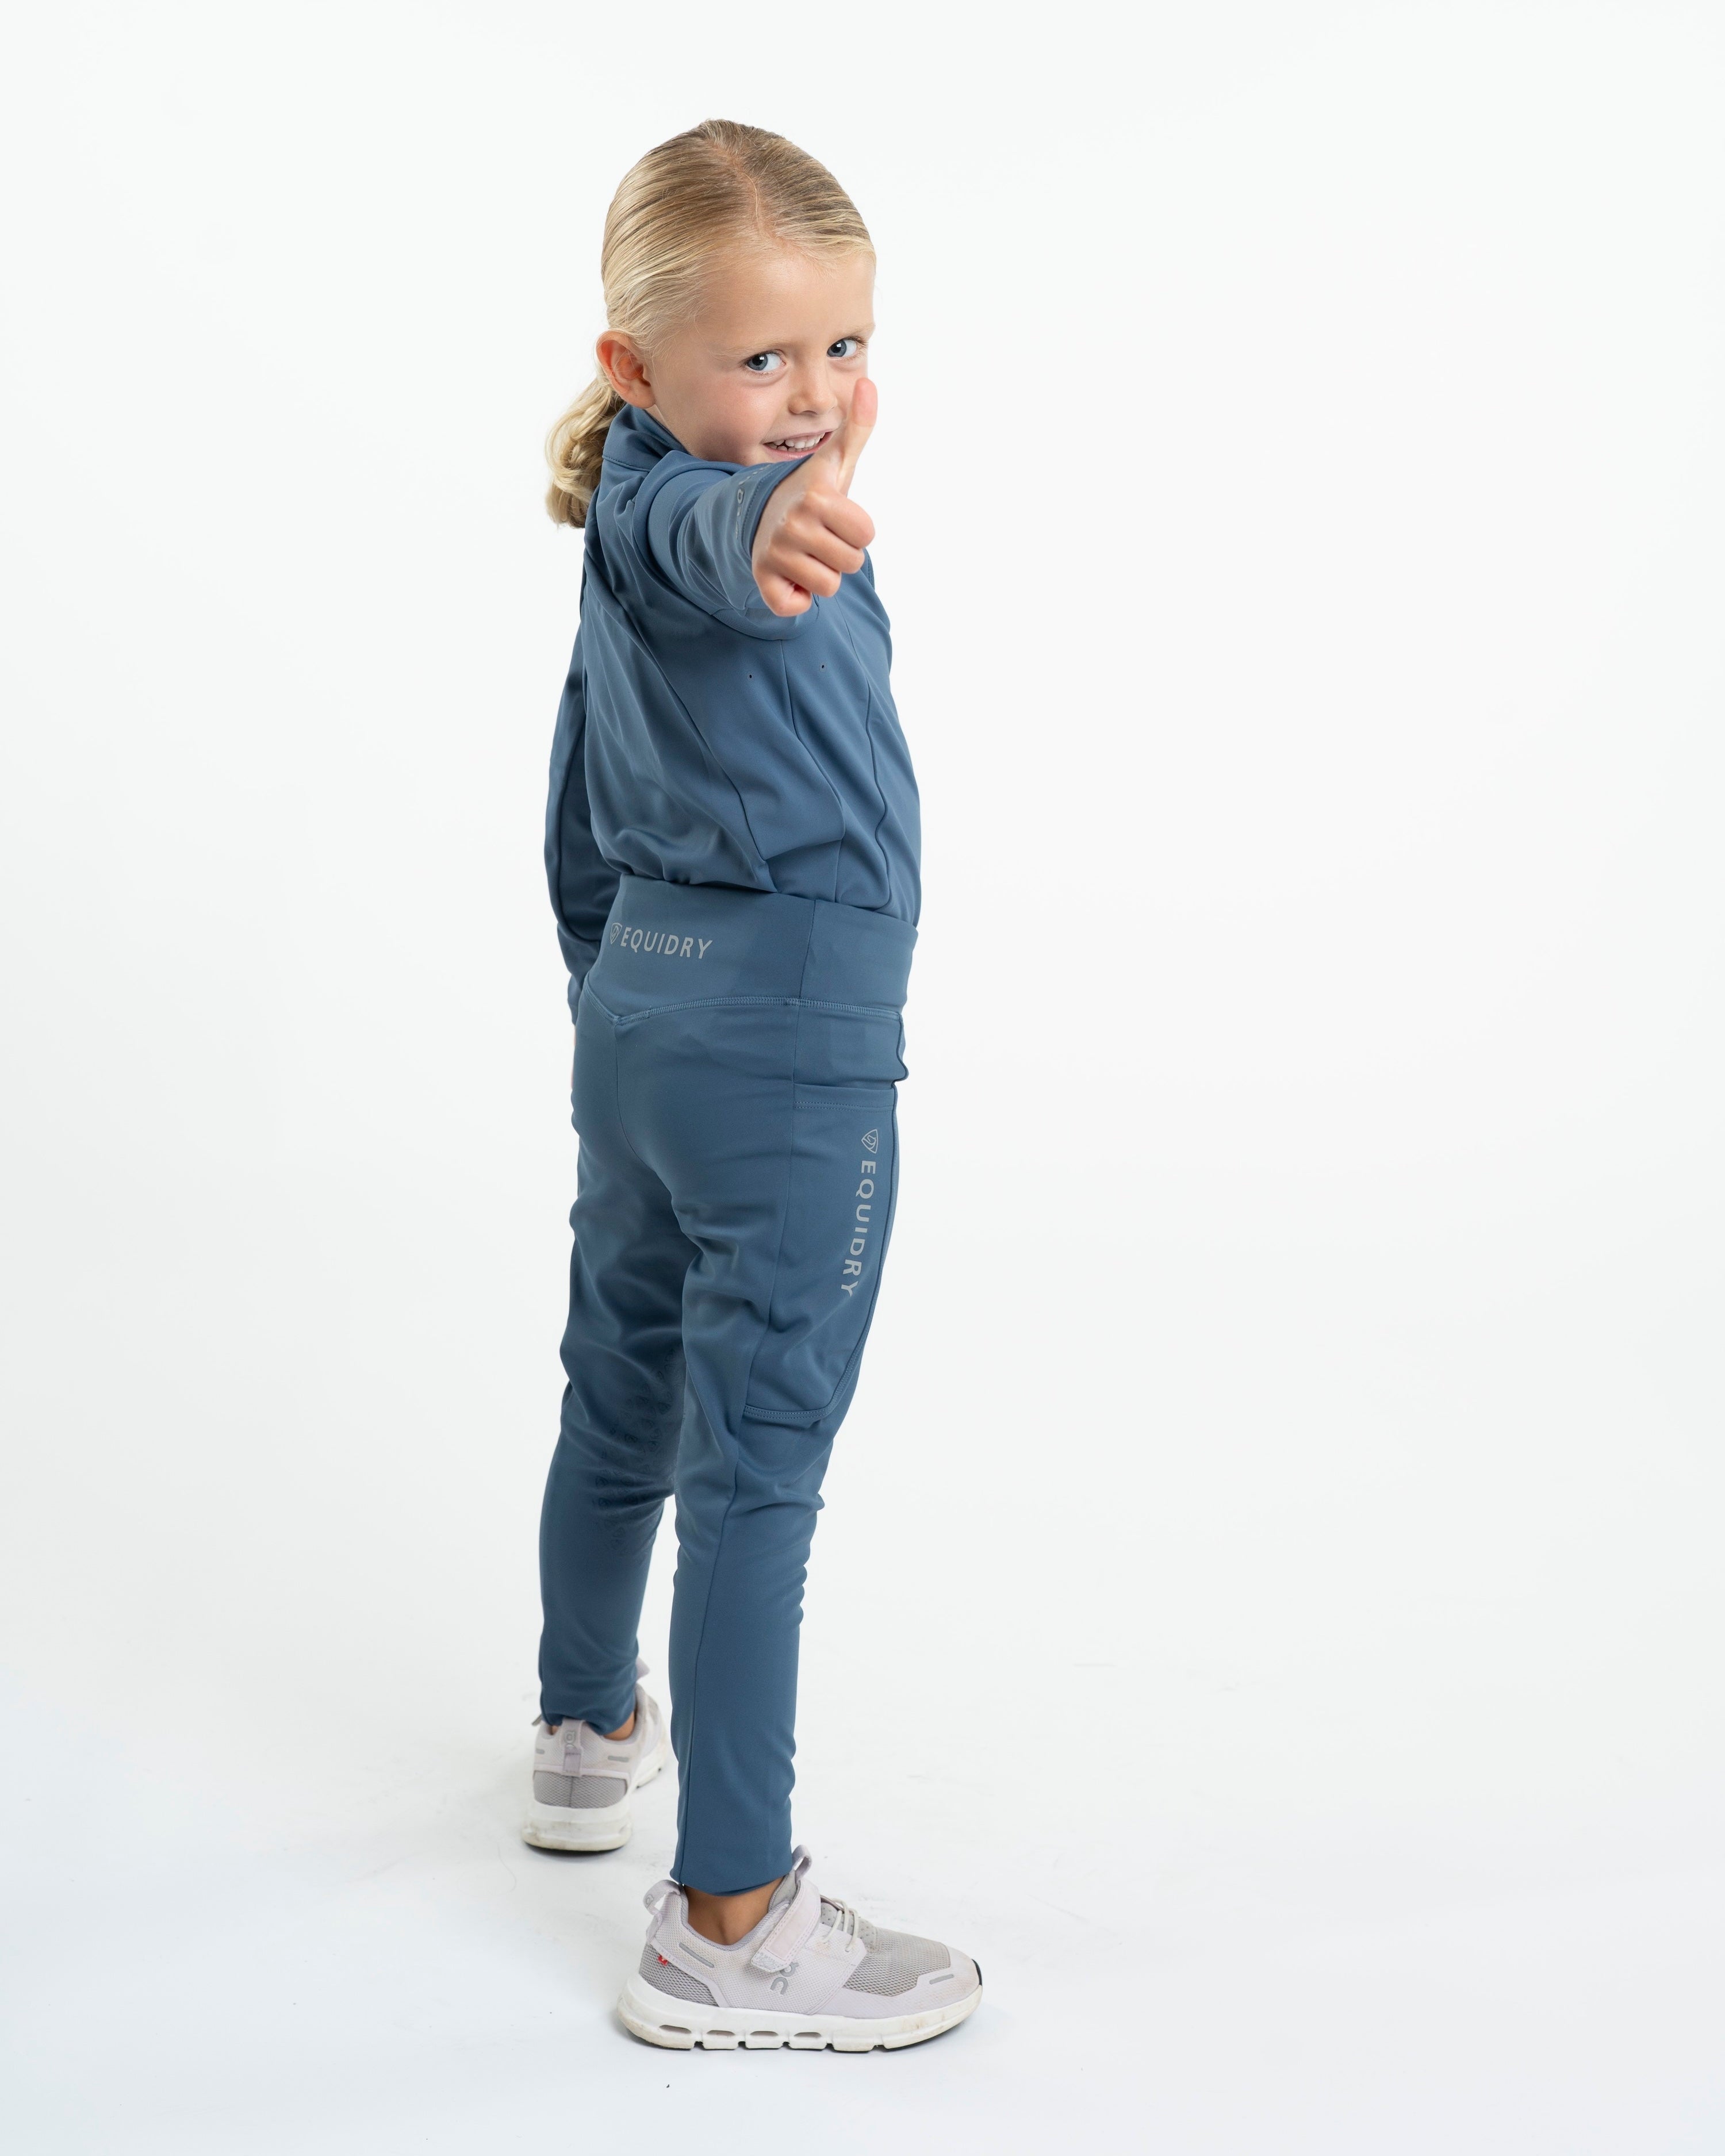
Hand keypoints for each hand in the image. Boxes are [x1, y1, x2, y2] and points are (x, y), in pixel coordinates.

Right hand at [750, 378, 876, 616]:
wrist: (758, 514)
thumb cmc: (809, 491)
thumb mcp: (834, 462)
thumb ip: (857, 427)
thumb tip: (869, 384)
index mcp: (817, 495)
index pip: (867, 534)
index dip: (857, 528)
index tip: (836, 516)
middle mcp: (793, 523)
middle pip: (851, 562)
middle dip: (841, 553)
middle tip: (820, 536)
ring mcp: (774, 552)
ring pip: (828, 586)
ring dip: (821, 574)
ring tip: (804, 552)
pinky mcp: (762, 579)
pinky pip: (794, 606)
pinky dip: (796, 598)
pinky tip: (789, 575)